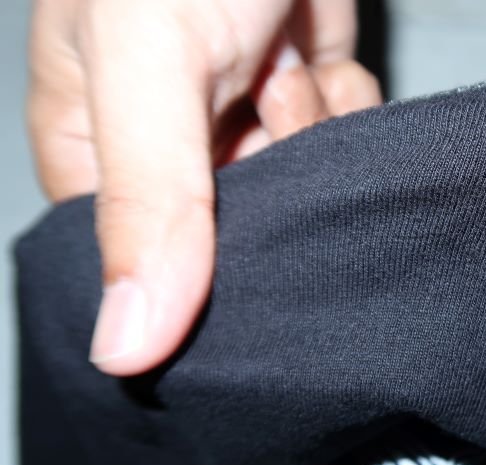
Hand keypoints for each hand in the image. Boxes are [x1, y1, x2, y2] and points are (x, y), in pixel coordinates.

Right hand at [28, 0, 379, 373]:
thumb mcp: (146, 55)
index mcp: (96, 141)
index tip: (241, 214)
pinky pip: (342, 138)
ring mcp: (247, 109)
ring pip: (302, 186)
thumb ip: (147, 197)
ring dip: (315, 134)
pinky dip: (348, 106)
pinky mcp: (312, 81)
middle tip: (270, 108)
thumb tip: (125, 348)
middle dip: (274, 184)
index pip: (144, 257)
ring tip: (290, 64)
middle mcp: (172, 137)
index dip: (200, 263)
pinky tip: (324, 56)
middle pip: (239, 231)